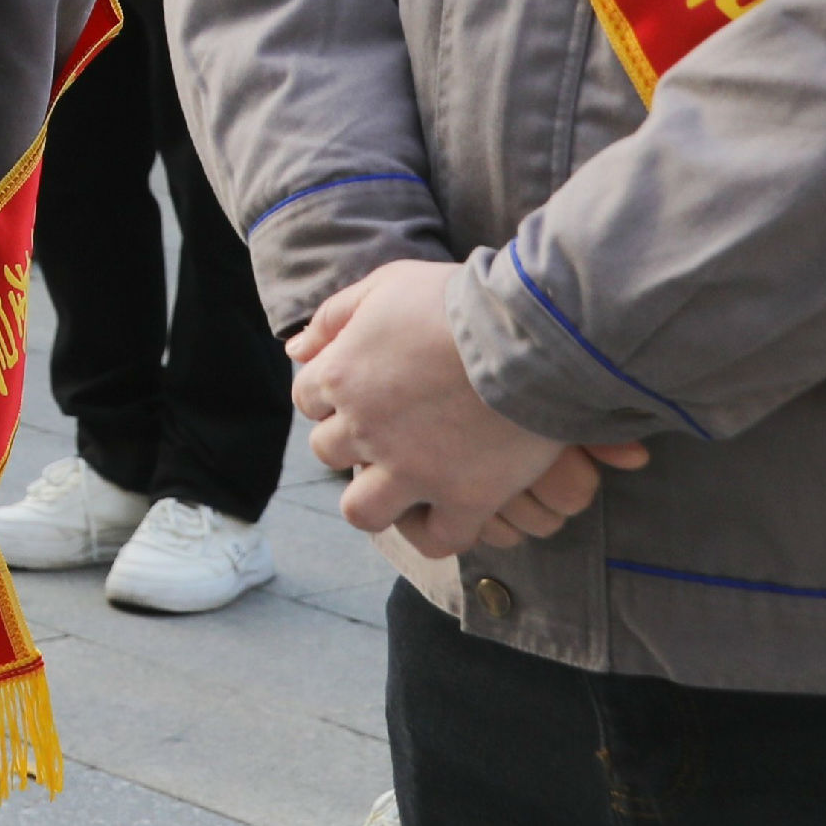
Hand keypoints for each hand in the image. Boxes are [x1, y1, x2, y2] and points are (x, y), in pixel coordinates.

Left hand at [293, 259, 643, 553]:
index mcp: (340, 376)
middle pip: (328, 452)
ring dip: (377, 499)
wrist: (530, 334)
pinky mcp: (464, 498)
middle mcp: (365, 429)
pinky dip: (438, 531)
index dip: (333, 396)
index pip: (307, 399)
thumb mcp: (387, 285)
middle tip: (391, 433)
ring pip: (362, 511)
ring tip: (407, 484)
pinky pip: (436, 539)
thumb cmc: (458, 301)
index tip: (367, 391)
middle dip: (351, 443)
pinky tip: (452, 510)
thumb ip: (335, 316)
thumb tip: (295, 351)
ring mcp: (411, 470)